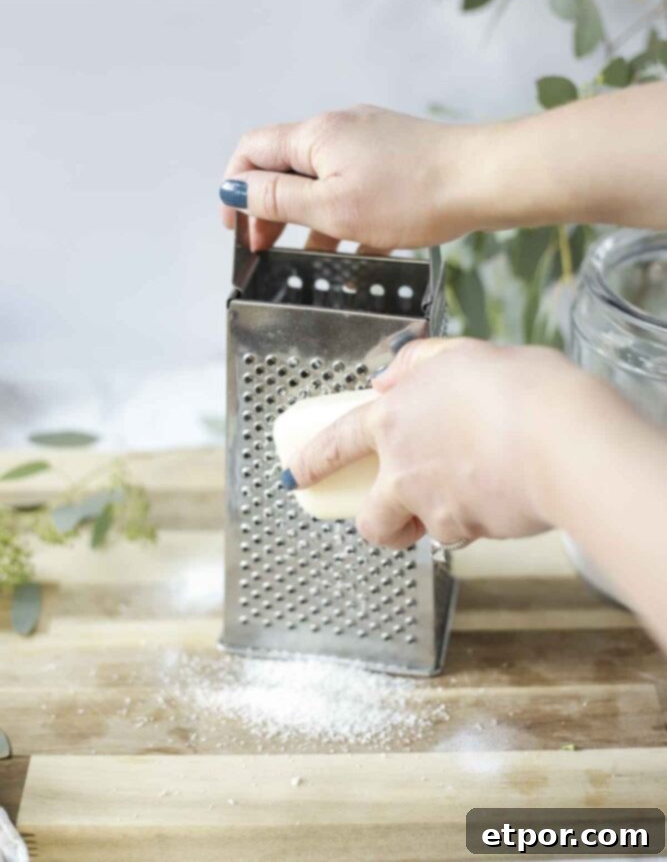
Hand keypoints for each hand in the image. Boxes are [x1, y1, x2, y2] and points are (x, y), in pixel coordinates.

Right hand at [220, 105, 492, 251]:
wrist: (483, 179)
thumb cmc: (413, 193)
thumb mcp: (332, 208)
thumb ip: (278, 199)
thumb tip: (233, 190)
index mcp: (316, 137)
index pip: (252, 151)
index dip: (234, 189)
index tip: (237, 229)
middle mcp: (339, 130)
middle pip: (286, 168)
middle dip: (271, 210)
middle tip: (267, 250)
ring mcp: (370, 142)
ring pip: (324, 182)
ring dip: (310, 219)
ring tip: (311, 259)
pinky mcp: (396, 158)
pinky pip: (356, 187)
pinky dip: (346, 215)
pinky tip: (357, 249)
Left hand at [283, 337, 580, 548]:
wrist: (561, 441)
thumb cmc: (520, 390)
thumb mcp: (466, 355)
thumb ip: (421, 365)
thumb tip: (388, 378)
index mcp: (395, 417)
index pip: (336, 442)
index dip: (312, 461)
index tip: (294, 477)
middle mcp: (403, 467)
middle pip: (370, 519)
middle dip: (380, 524)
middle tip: (403, 515)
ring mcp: (432, 505)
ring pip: (423, 530)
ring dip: (438, 522)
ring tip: (476, 493)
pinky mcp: (467, 531)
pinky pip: (467, 532)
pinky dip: (480, 520)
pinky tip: (506, 492)